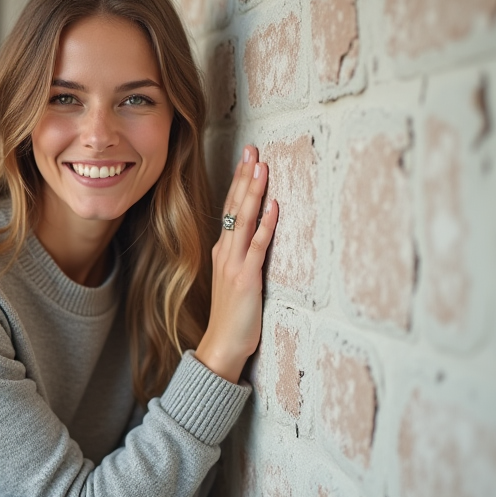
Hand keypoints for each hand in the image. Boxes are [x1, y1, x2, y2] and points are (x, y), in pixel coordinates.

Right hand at [195, 145, 279, 383]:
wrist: (221, 346)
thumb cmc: (231, 318)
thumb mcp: (233, 282)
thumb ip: (240, 258)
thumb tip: (254, 239)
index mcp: (222, 251)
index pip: (230, 209)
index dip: (239, 183)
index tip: (247, 159)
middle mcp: (225, 252)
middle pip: (235, 207)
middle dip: (244, 177)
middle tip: (252, 150)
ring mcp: (234, 264)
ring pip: (244, 220)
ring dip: (253, 192)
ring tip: (261, 166)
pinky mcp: (246, 278)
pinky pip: (257, 246)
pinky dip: (266, 224)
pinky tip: (274, 206)